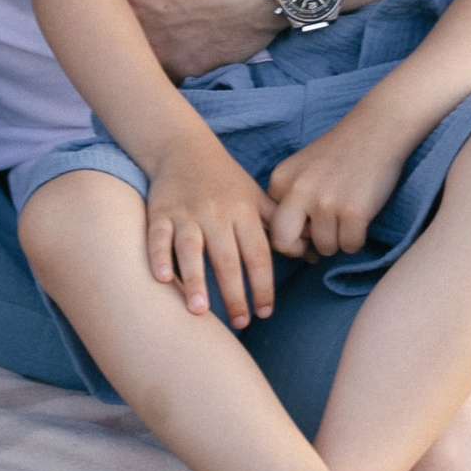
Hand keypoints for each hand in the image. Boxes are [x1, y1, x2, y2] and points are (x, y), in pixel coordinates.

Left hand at [110, 0, 278, 79]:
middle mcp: (131, 13)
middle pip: (106, 13)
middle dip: (116, 3)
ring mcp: (156, 45)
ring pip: (131, 45)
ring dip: (138, 33)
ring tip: (164, 15)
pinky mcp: (183, 66)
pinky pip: (161, 66)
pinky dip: (167, 53)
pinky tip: (182, 35)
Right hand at [143, 131, 280, 325]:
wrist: (182, 146)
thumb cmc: (224, 179)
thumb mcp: (256, 196)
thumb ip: (279, 226)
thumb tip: (312, 254)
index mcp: (243, 211)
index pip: (258, 254)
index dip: (263, 284)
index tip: (265, 313)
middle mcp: (216, 213)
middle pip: (227, 258)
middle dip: (234, 293)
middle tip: (240, 323)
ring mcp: (187, 213)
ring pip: (191, 249)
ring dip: (195, 280)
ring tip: (199, 311)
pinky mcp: (161, 212)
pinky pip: (158, 236)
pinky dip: (158, 256)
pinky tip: (161, 278)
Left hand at [267, 105, 414, 261]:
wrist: (377, 130)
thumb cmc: (341, 153)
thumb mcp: (302, 170)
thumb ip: (290, 201)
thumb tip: (297, 249)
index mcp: (280, 179)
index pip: (272, 226)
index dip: (291, 235)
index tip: (307, 232)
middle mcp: (298, 190)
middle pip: (284, 243)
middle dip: (302, 249)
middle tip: (319, 241)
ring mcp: (326, 202)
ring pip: (324, 248)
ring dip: (337, 240)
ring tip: (346, 216)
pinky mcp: (354, 211)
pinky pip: (350, 246)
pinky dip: (357, 239)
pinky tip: (361, 217)